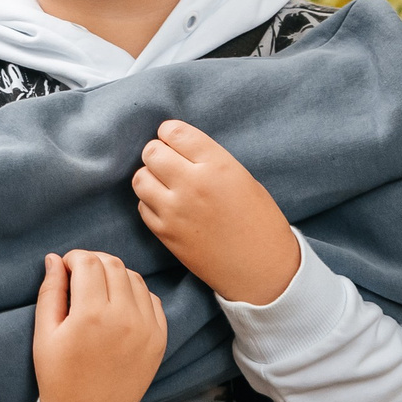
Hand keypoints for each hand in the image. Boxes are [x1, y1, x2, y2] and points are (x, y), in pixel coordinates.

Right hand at [29, 251, 166, 401]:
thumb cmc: (59, 378)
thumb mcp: (44, 335)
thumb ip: (50, 292)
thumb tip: (54, 259)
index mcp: (91, 315)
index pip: (88, 262)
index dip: (72, 258)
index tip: (64, 268)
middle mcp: (124, 317)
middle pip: (113, 264)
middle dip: (93, 262)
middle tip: (79, 276)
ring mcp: (147, 328)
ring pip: (134, 278)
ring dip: (115, 275)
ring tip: (98, 292)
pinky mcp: (160, 338)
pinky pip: (151, 299)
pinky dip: (134, 294)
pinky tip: (118, 306)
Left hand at [133, 119, 300, 304]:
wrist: (262, 269)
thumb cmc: (259, 221)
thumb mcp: (243, 178)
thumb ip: (209, 160)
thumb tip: (178, 147)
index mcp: (217, 165)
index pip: (174, 132)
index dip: (170, 132)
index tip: (174, 139)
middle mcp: (192, 184)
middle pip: (151, 152)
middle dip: (158, 153)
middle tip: (170, 162)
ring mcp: (174, 210)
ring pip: (140, 178)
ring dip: (150, 176)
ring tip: (165, 184)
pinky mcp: (165, 233)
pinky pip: (142, 206)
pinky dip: (150, 202)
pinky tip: (167, 206)